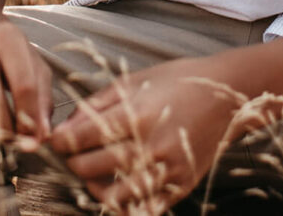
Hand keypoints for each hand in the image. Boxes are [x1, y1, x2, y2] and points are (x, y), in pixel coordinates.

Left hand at [48, 57, 282, 214]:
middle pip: (93, 168)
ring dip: (94, 189)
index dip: (62, 142)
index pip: (84, 137)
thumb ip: (98, 103)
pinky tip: (117, 190)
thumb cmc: (177, 82)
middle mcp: (152, 145)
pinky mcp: (181, 185)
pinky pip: (144, 208)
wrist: (227, 95)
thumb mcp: (135, 80)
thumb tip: (67, 125)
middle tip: (72, 158)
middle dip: (73, 165)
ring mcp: (168, 169)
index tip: (55, 142)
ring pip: (114, 196)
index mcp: (138, 114)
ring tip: (93, 176)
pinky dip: (124, 205)